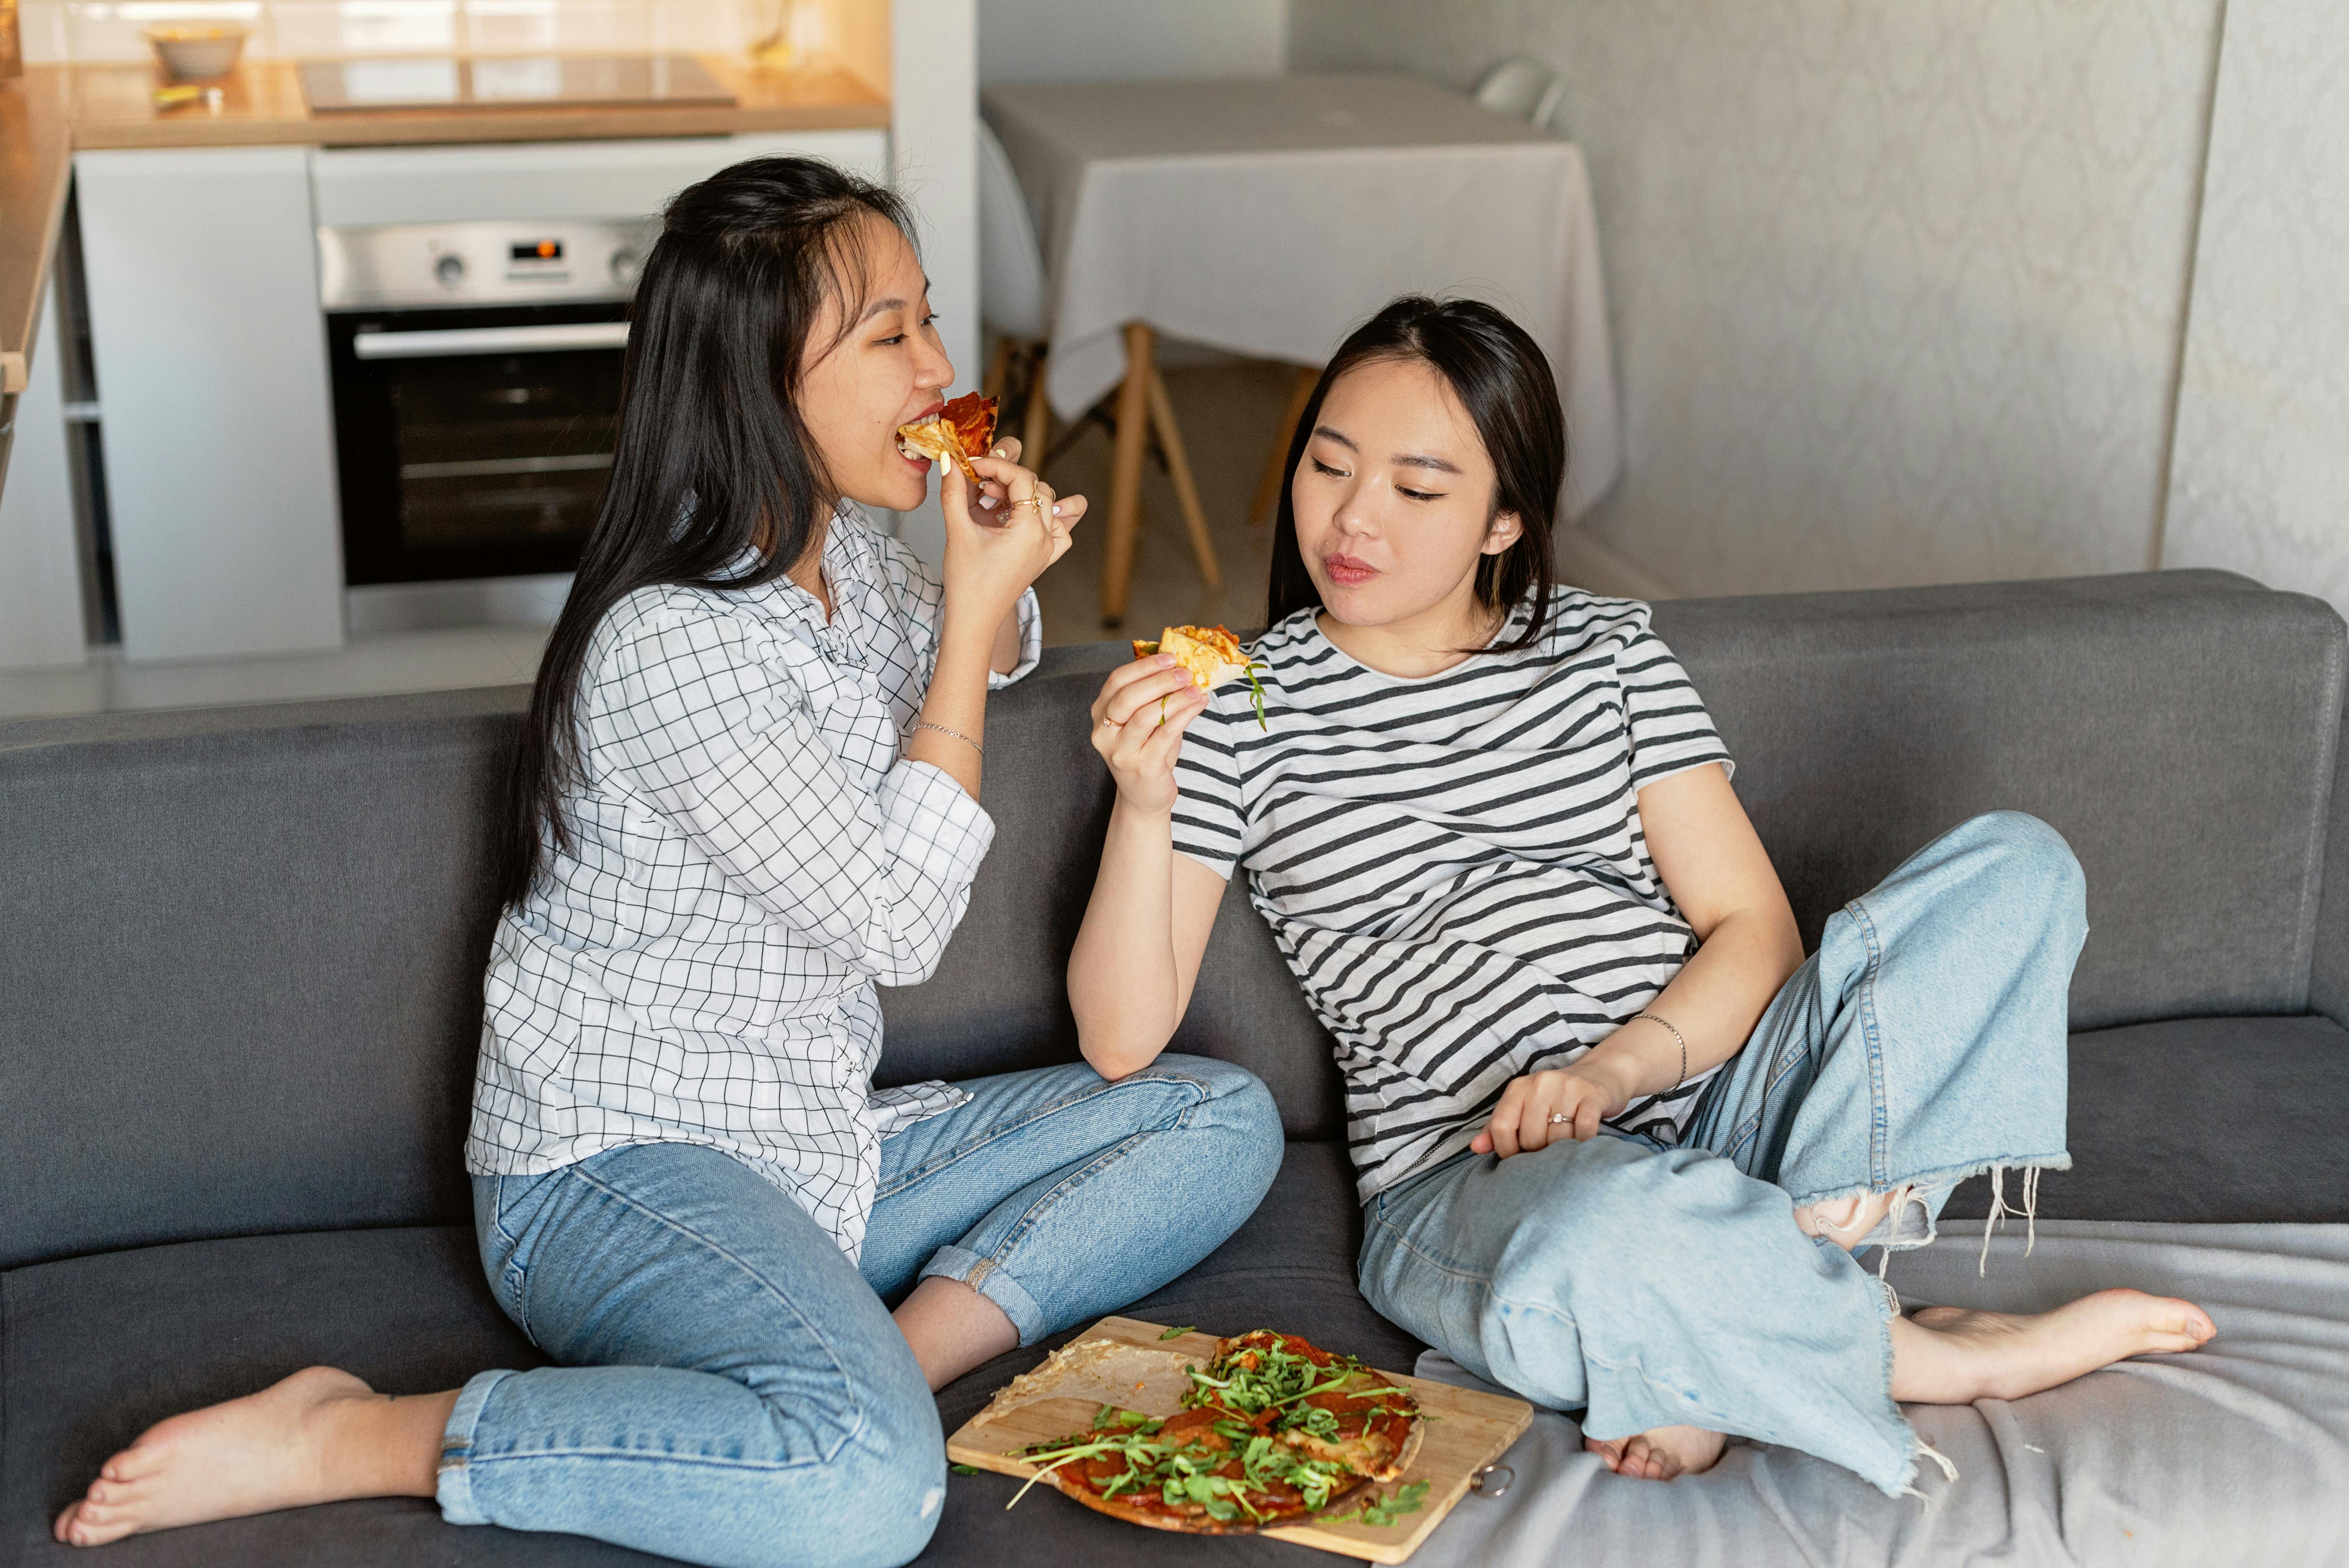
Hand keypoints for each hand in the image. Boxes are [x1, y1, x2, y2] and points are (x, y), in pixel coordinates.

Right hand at [940, 440, 1084, 632]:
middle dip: (1007, 479)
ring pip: (1049, 504)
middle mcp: (1046, 539)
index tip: (973, 465)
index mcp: (1030, 531)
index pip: (1022, 479)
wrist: (974, 618)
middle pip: (1037, 488)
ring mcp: (1048, 549)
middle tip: (979, 484)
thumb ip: (953, 492)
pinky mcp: (1044, 557)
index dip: (996, 466)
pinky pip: (1057, 528)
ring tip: (994, 501)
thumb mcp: (957, 531)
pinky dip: (1040, 515)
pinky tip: (1016, 515)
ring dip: (1022, 494)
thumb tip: (948, 461)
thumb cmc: (967, 583)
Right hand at [1088, 653, 1212, 815]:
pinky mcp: (1141, 766)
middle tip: (1185, 672)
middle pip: (1128, 696)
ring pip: (1146, 716)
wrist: (1144, 796)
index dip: (1144, 666)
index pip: (1117, 681)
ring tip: (1197, 689)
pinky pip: (1165, 734)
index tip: (1171, 657)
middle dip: (1159, 680)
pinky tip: (1199, 705)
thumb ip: (1153, 696)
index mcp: (1100, 714)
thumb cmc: (1147, 752)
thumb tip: (1180, 666)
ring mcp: (1120, 752)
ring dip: (1176, 698)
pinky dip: (1185, 715)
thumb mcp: (1144, 721)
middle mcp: (1104, 733)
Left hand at [1469, 1063, 1629, 1157]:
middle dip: (1537, 1154)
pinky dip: (1582, 1144)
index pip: (1501, 1127)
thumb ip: (1499, 1128)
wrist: (1600, 1076)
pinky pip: (1584, 1131)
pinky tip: (1582, 1146)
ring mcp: (1567, 1089)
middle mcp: (1540, 1084)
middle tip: (1546, 1156)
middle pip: (1530, 1137)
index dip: (1507, 1151)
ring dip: (1561, 1152)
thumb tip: (1475, 1148)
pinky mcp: (1592, 1097)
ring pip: (1557, 1138)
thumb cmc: (1556, 1099)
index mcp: (1518, 1088)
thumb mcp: (1524, 1107)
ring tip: (1565, 1151)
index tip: (1518, 1160)